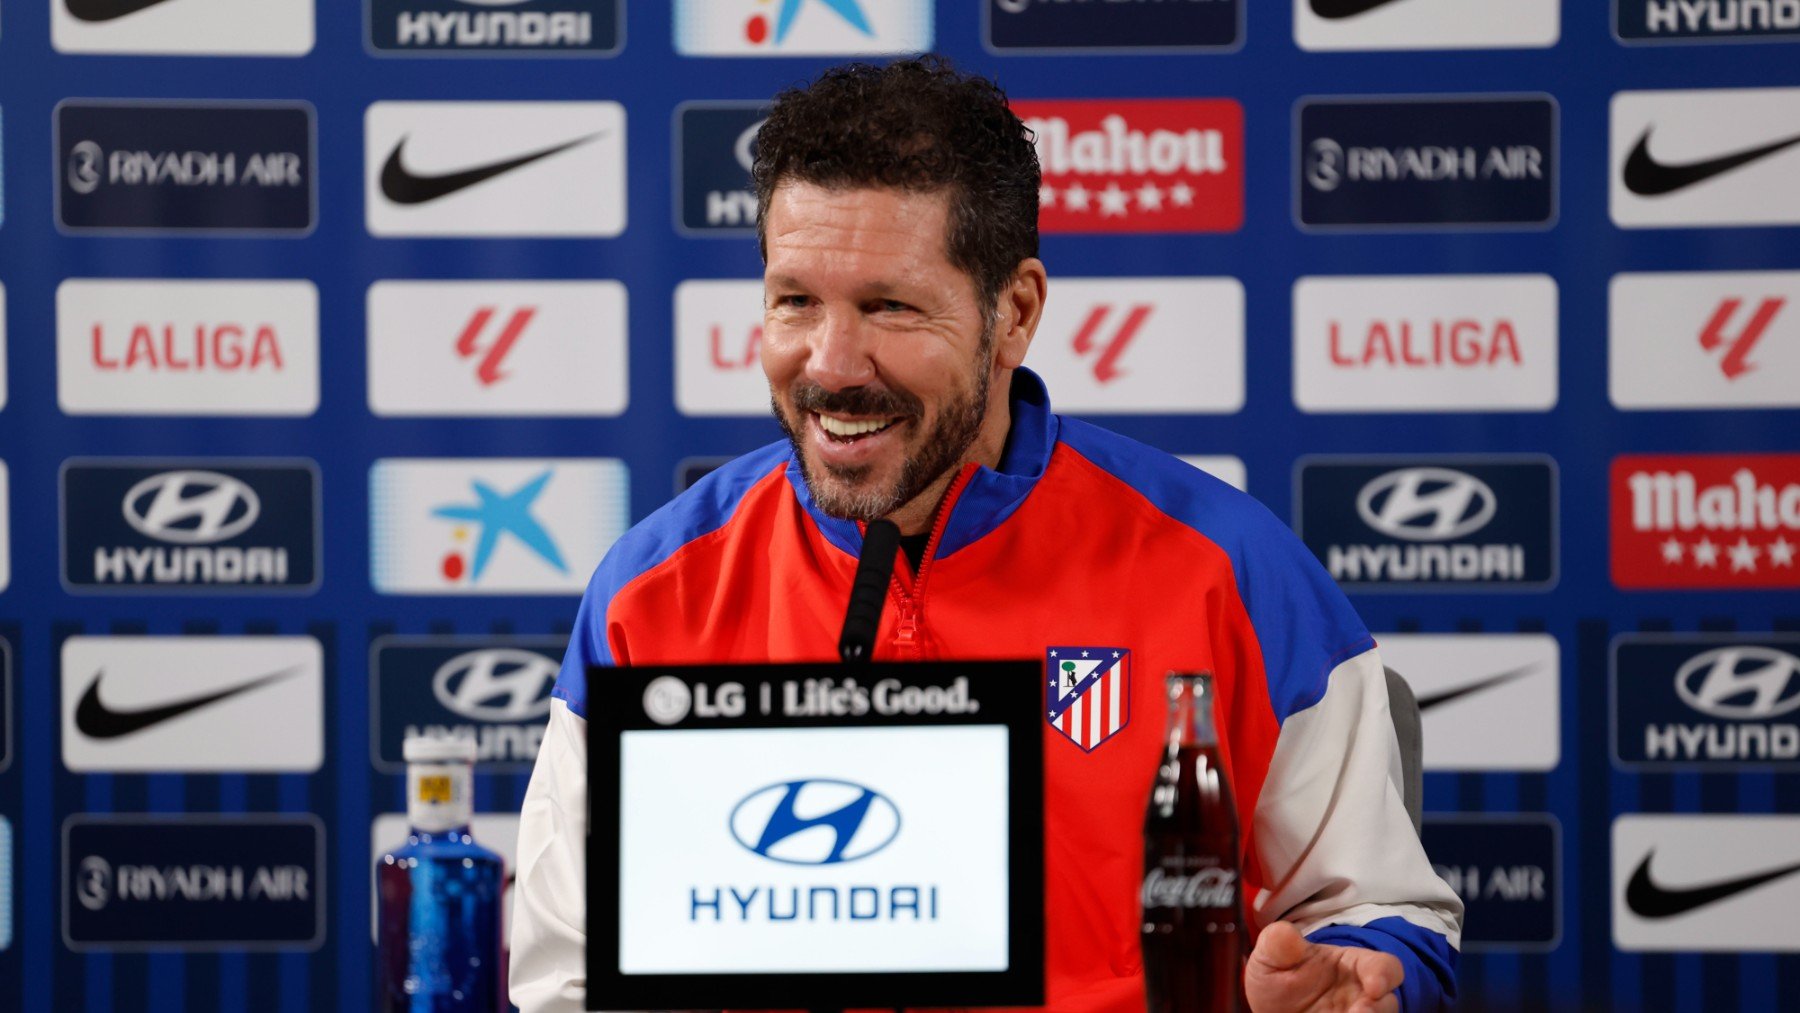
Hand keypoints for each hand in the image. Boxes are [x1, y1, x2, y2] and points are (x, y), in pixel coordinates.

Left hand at [1243, 921, 1402, 1012]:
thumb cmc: (1278, 980)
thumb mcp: (1270, 959)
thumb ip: (1277, 944)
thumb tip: (1286, 932)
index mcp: (1352, 966)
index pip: (1384, 966)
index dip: (1384, 974)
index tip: (1375, 987)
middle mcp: (1362, 996)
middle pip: (1389, 1002)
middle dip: (1379, 1009)